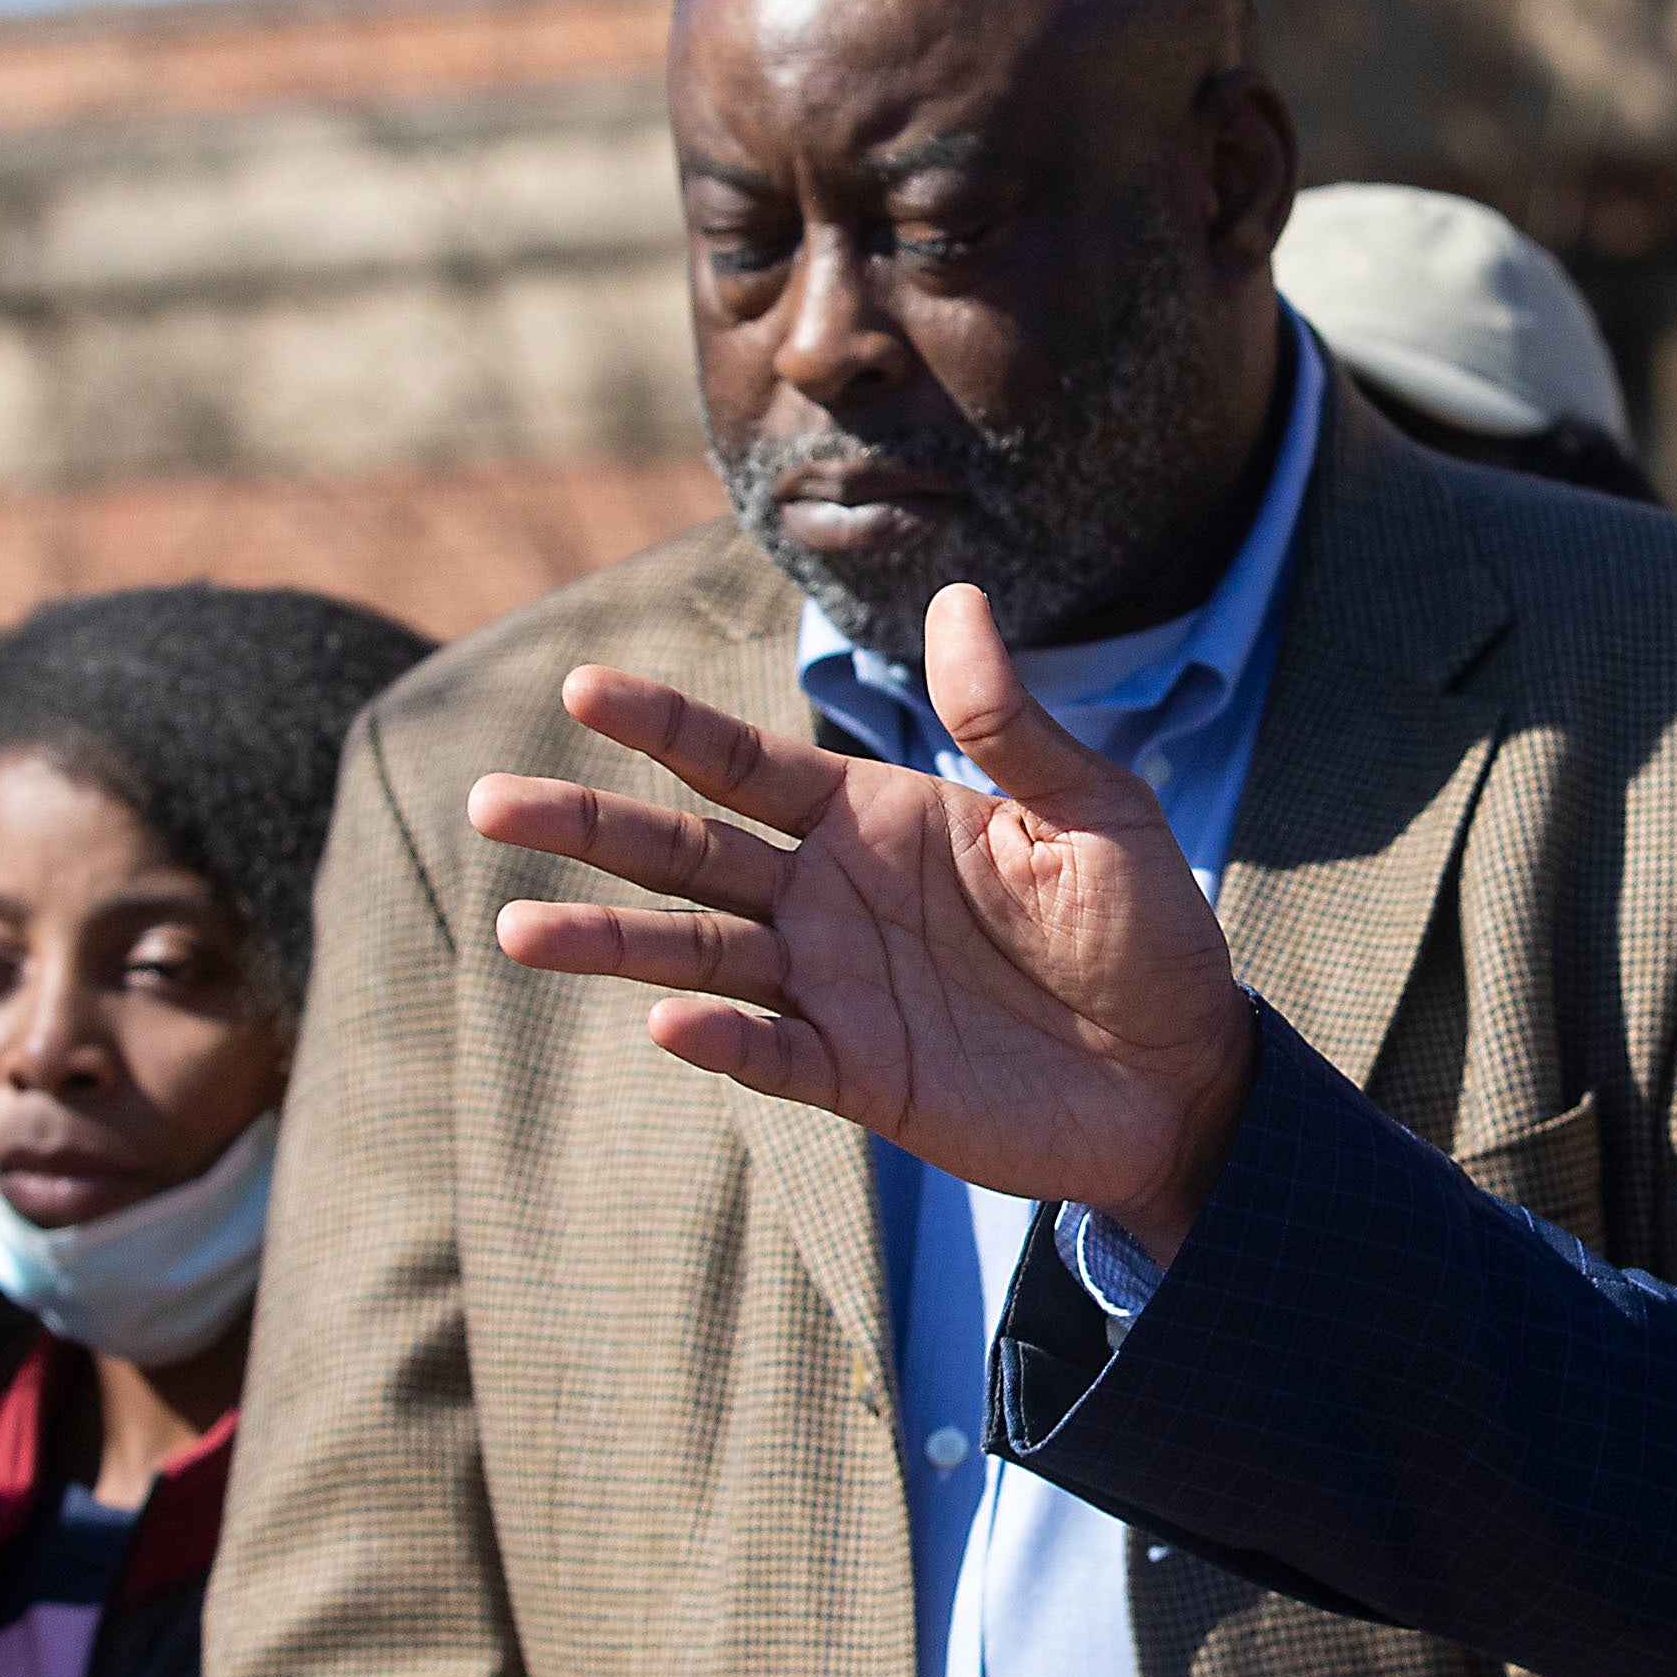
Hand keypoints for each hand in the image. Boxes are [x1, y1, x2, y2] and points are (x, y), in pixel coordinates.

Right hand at [472, 582, 1261, 1257]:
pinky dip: (720, 1040)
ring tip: (518, 927)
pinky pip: (772, 1055)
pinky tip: (666, 1019)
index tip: (582, 689)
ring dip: (612, 942)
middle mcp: (829, 897)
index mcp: (873, 817)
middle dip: (590, 826)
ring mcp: (835, 990)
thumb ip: (1013, 725)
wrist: (1186, 1076)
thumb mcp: (1096, 813)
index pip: (742, 763)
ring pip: (697, 954)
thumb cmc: (1145, 934)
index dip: (663, 726)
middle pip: (685, 852)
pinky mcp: (860, 1076)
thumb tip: (957, 601)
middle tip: (490, 801)